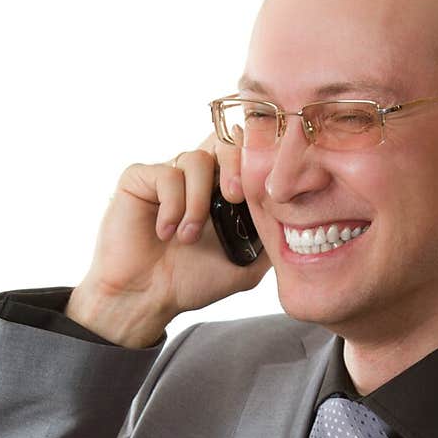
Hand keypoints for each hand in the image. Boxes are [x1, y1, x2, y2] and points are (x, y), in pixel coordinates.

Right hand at [66, 133, 269, 347]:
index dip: (257, 161)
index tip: (264, 190)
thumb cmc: (189, 282)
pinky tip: (165, 233)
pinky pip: (166, 174)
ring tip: (188, 237)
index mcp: (223, 191)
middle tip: (235, 198)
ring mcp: (168, 175)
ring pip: (195, 159)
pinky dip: (171, 206)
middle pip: (223, 139)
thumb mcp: (245, 265)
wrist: (146, 298)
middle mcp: (197, 178)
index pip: (245, 154)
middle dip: (235, 165)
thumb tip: (296, 218)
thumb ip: (268, 238)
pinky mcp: (140, 178)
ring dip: (198, 202)